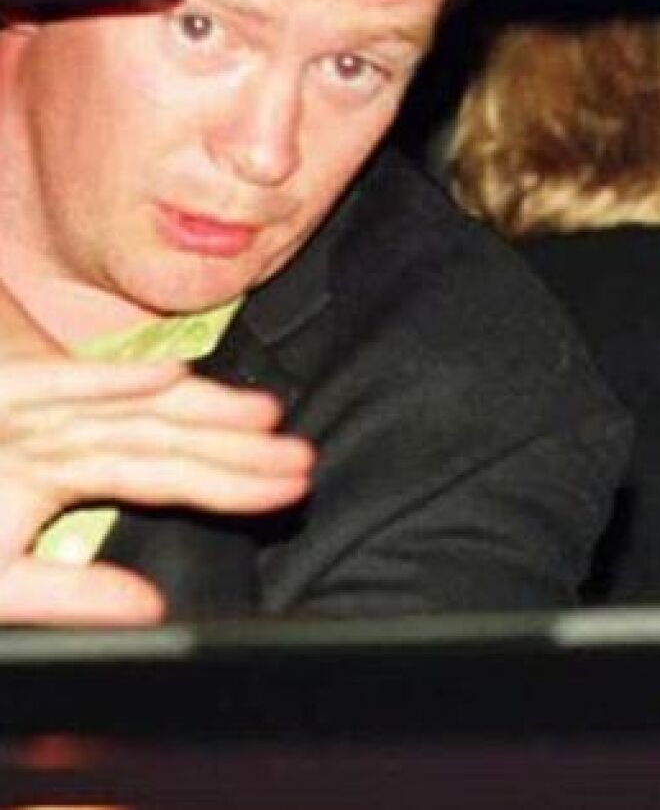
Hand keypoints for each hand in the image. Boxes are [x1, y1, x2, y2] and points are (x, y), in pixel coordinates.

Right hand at [0, 357, 313, 625]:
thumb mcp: (1, 582)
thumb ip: (70, 596)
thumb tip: (151, 609)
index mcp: (64, 470)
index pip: (164, 477)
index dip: (230, 481)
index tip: (291, 485)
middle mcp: (60, 436)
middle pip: (163, 439)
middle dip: (235, 445)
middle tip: (304, 455)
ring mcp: (30, 412)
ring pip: (131, 411)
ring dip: (200, 408)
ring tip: (265, 414)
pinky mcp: (1, 393)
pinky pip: (56, 386)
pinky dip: (110, 380)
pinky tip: (169, 375)